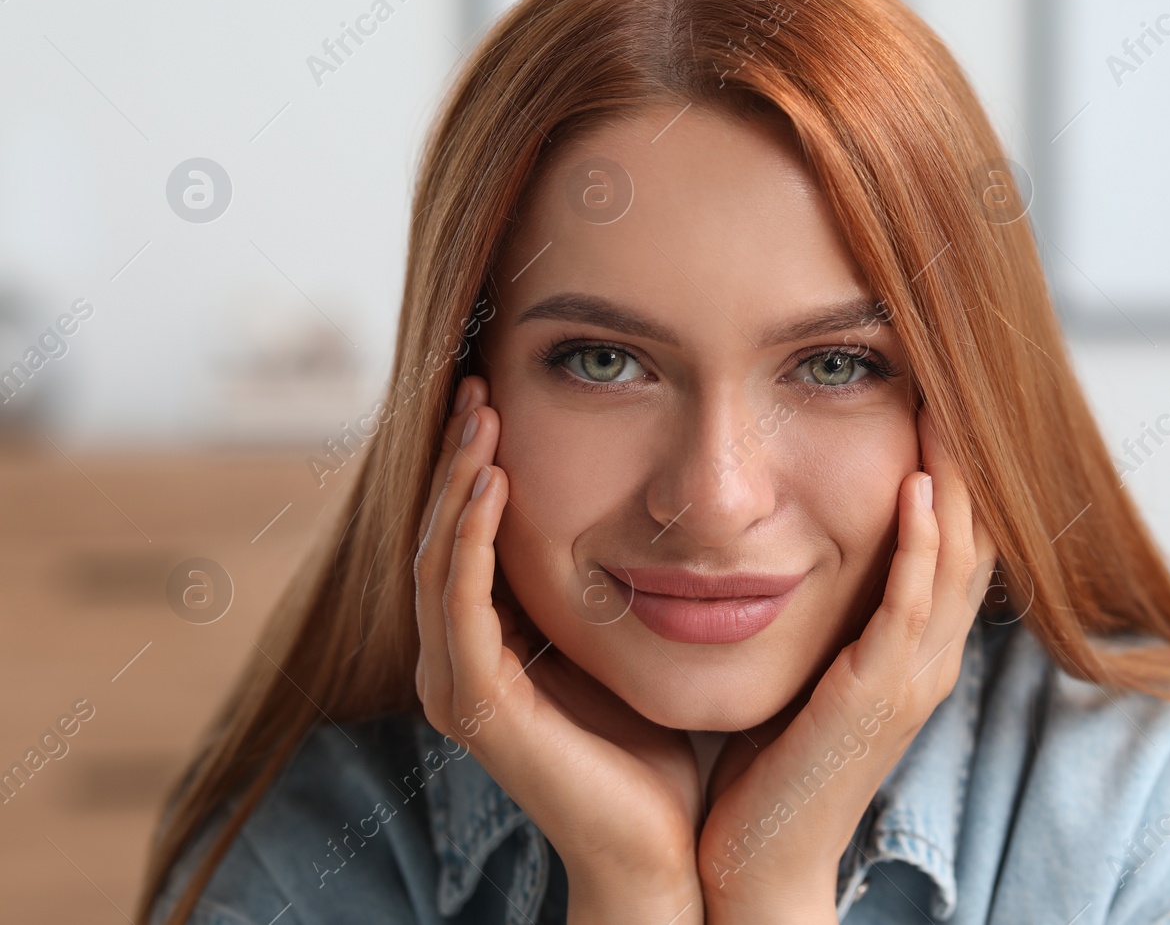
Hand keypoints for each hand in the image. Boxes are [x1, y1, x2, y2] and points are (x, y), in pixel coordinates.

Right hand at [413, 376, 704, 923]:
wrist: (666, 849)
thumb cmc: (657, 747)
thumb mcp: (629, 638)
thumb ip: (613, 579)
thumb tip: (643, 503)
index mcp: (490, 647)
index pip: (465, 536)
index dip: (473, 464)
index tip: (496, 393)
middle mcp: (461, 663)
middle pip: (440, 536)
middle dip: (455, 456)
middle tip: (475, 383)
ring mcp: (462, 687)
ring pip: (439, 559)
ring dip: (455, 482)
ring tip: (479, 413)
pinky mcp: (479, 708)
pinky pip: (460, 606)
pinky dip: (468, 540)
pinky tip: (489, 483)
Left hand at [695, 408, 997, 922]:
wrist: (754, 860)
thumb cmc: (764, 760)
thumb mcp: (802, 663)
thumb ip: (815, 606)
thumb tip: (783, 536)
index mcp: (912, 647)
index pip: (956, 536)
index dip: (957, 463)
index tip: (935, 388)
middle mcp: (928, 657)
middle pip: (976, 533)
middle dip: (970, 452)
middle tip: (956, 372)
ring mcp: (912, 678)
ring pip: (958, 558)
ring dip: (956, 478)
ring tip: (946, 402)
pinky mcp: (879, 697)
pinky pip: (910, 607)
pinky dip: (920, 544)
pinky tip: (914, 487)